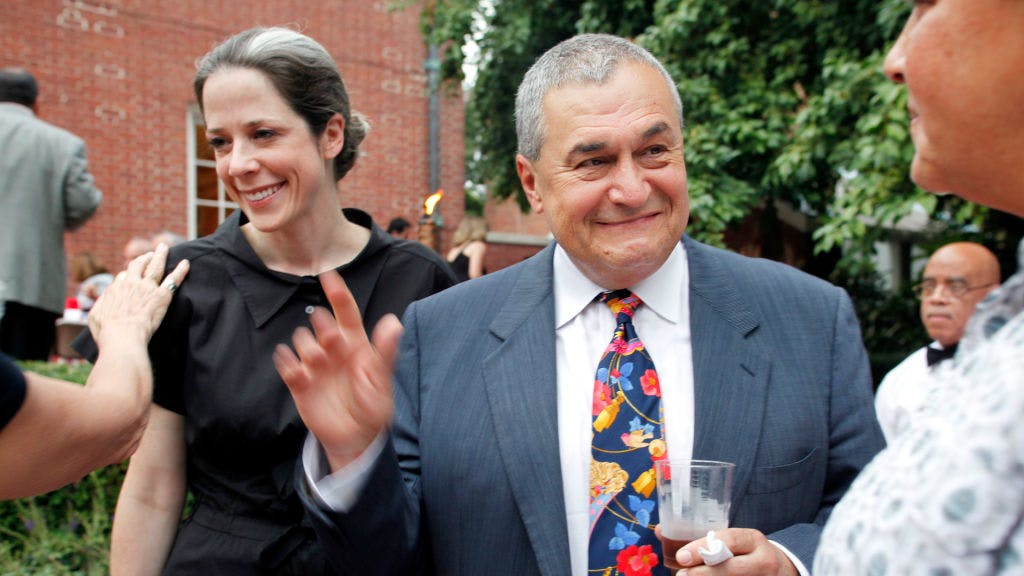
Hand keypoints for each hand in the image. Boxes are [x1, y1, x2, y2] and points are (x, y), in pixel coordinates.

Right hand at [89, 243, 189, 347]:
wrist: (122, 337)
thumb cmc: (107, 332)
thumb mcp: (95, 316)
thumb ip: (102, 303)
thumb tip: (105, 297)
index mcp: (115, 289)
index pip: (123, 277)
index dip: (128, 275)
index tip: (132, 276)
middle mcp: (131, 284)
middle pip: (138, 265)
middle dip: (144, 258)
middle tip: (150, 253)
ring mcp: (147, 288)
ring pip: (155, 267)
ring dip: (160, 255)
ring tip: (164, 247)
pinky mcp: (162, 296)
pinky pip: (173, 280)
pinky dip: (180, 271)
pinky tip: (186, 263)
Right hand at [274, 271, 402, 470]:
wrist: (355, 437)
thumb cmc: (373, 406)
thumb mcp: (383, 380)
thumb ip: (386, 352)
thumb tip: (393, 322)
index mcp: (355, 344)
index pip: (345, 312)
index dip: (337, 292)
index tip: (328, 274)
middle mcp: (333, 349)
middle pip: (320, 322)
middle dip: (322, 326)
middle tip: (332, 343)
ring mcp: (315, 364)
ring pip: (302, 339)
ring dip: (308, 347)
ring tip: (318, 366)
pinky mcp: (299, 382)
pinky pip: (287, 363)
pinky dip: (288, 362)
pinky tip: (299, 371)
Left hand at [672, 528, 797, 575]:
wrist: (780, 571)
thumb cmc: (745, 553)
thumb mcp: (732, 540)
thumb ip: (703, 538)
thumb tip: (660, 532)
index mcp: (754, 540)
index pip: (728, 541)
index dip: (703, 549)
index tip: (681, 557)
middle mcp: (764, 561)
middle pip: (730, 569)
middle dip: (702, 574)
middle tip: (681, 575)